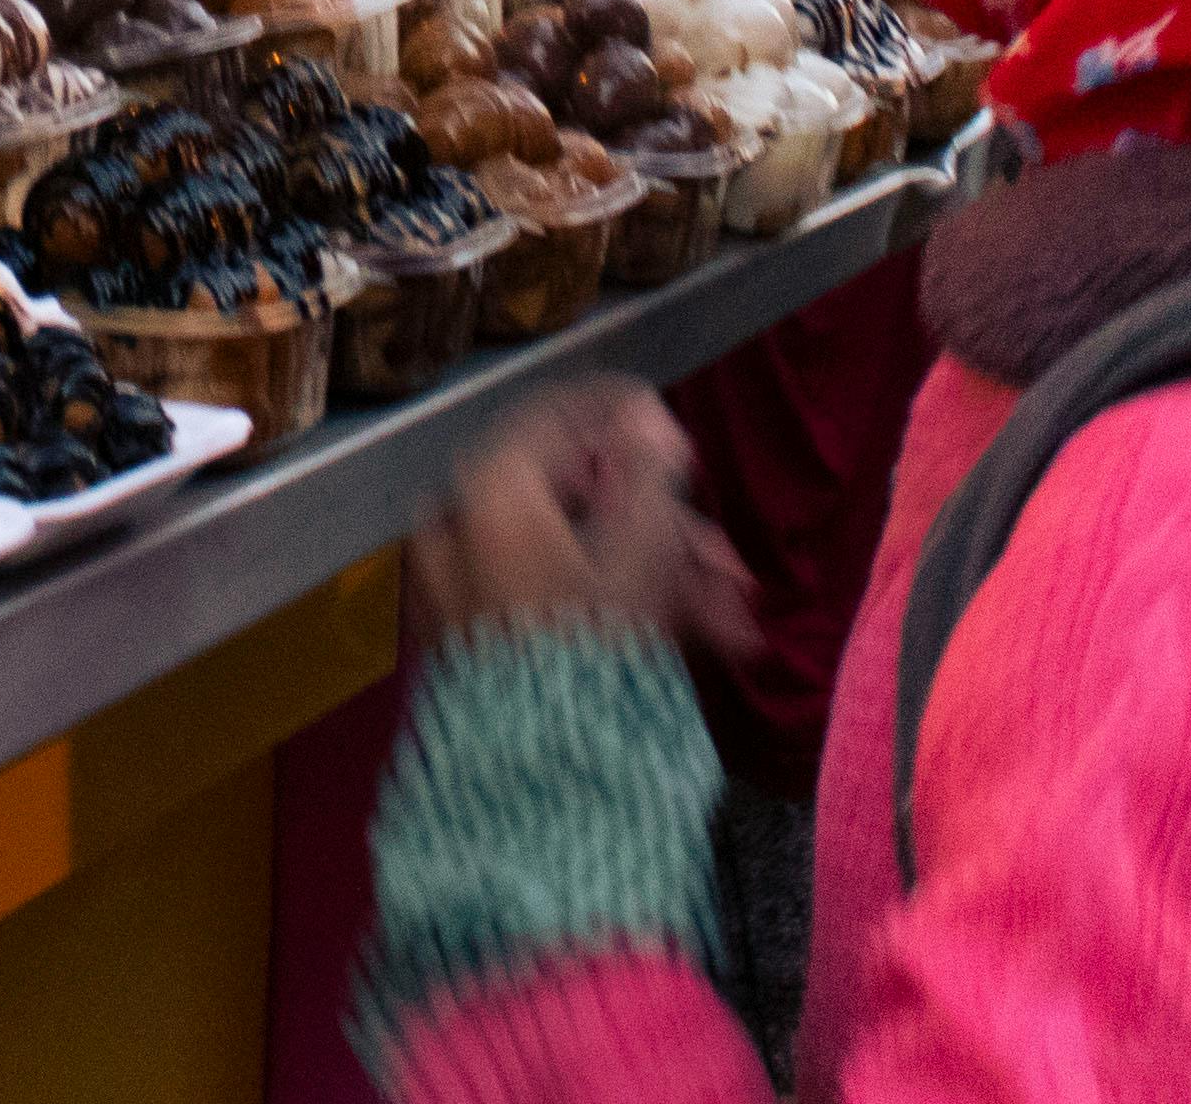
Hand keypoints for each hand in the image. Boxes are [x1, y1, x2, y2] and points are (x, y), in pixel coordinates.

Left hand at [405, 388, 752, 656]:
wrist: (540, 779)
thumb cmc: (590, 651)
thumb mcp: (641, 550)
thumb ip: (648, 469)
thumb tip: (643, 411)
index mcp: (490, 490)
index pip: (558, 417)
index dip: (624, 417)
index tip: (673, 432)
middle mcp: (460, 528)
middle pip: (580, 507)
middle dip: (668, 534)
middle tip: (724, 564)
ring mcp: (461, 588)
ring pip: (578, 562)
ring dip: (659, 581)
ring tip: (730, 625)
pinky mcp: (474, 643)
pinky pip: (554, 605)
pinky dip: (616, 612)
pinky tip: (689, 646)